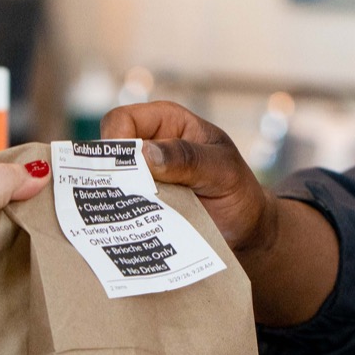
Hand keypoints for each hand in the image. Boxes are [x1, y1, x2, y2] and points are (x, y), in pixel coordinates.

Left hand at [0, 154, 48, 346]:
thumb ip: (5, 180)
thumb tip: (39, 172)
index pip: (15, 161)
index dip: (37, 177)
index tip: (59, 196)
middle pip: (18, 185)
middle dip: (34, 202)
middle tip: (53, 221)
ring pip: (17, 209)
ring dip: (29, 223)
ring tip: (40, 237)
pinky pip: (9, 230)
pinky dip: (21, 238)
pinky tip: (28, 247)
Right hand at [100, 101, 276, 255]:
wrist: (247, 230)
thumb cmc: (239, 190)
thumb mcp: (222, 170)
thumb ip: (188, 158)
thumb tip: (144, 154)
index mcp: (166, 123)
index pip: (122, 121)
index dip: (116, 143)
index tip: (124, 172)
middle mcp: (148, 148)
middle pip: (107, 155)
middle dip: (111, 178)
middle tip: (123, 202)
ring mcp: (143, 180)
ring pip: (109, 186)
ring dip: (115, 203)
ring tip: (126, 222)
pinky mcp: (142, 208)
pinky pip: (120, 211)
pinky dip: (121, 221)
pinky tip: (127, 233)